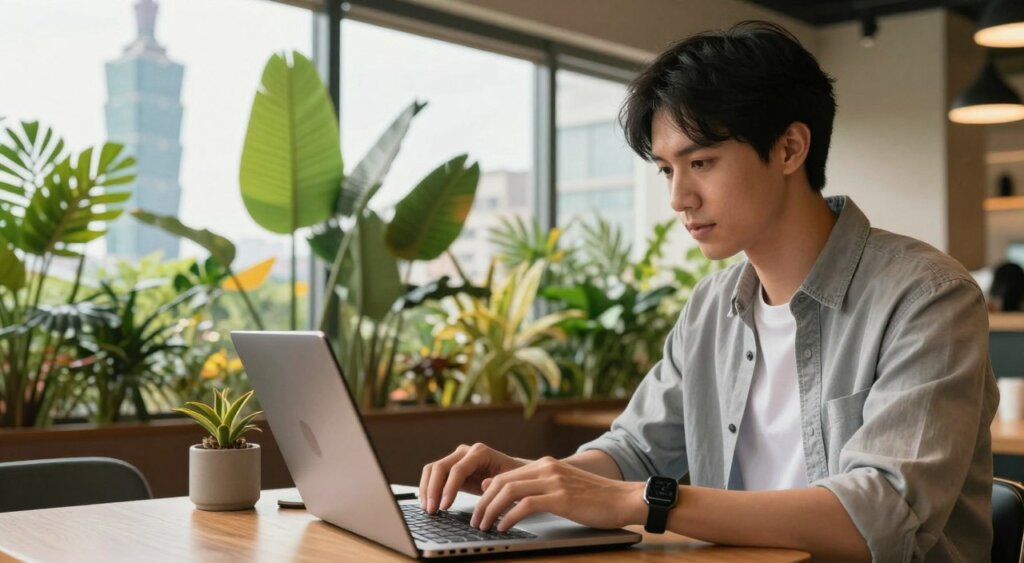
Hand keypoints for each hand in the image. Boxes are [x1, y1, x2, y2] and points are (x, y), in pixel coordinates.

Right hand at [419, 443, 525, 513]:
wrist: (511, 473)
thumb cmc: (512, 477)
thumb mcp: (509, 481)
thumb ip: (497, 482)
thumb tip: (483, 484)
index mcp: (480, 452)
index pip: (458, 469)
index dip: (449, 488)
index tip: (445, 506)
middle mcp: (465, 451)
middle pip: (440, 467)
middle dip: (433, 490)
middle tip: (432, 510)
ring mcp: (456, 457)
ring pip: (432, 469)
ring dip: (426, 489)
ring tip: (428, 509)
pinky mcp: (450, 467)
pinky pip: (433, 475)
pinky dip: (428, 488)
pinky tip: (428, 503)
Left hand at [470, 456, 645, 532]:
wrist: (625, 498)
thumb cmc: (596, 498)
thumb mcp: (562, 487)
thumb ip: (537, 487)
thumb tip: (507, 492)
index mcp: (546, 464)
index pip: (506, 475)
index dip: (488, 493)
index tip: (479, 508)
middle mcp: (547, 468)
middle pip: (502, 482)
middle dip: (484, 503)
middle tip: (475, 521)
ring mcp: (554, 481)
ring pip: (509, 492)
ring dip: (492, 511)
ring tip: (484, 526)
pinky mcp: (561, 498)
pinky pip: (526, 505)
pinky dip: (510, 517)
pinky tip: (504, 527)